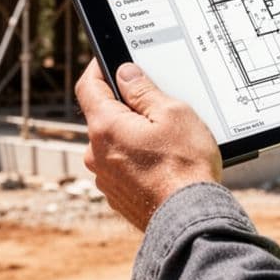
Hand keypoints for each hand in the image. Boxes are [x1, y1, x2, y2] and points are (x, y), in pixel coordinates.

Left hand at [75, 59, 221, 229]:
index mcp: (105, 127)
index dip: (98, 68)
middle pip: (104, 116)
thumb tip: (125, 74)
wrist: (190, 219)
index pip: (88, 86)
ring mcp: (105, 178)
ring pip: (115, 143)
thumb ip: (144, 90)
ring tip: (167, 140)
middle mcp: (96, 154)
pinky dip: (138, 159)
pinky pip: (123, 167)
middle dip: (126, 106)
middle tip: (157, 103)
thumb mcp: (172, 113)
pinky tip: (164, 163)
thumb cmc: (185, 166)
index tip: (110, 60)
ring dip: (133, 135)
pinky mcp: (117, 196)